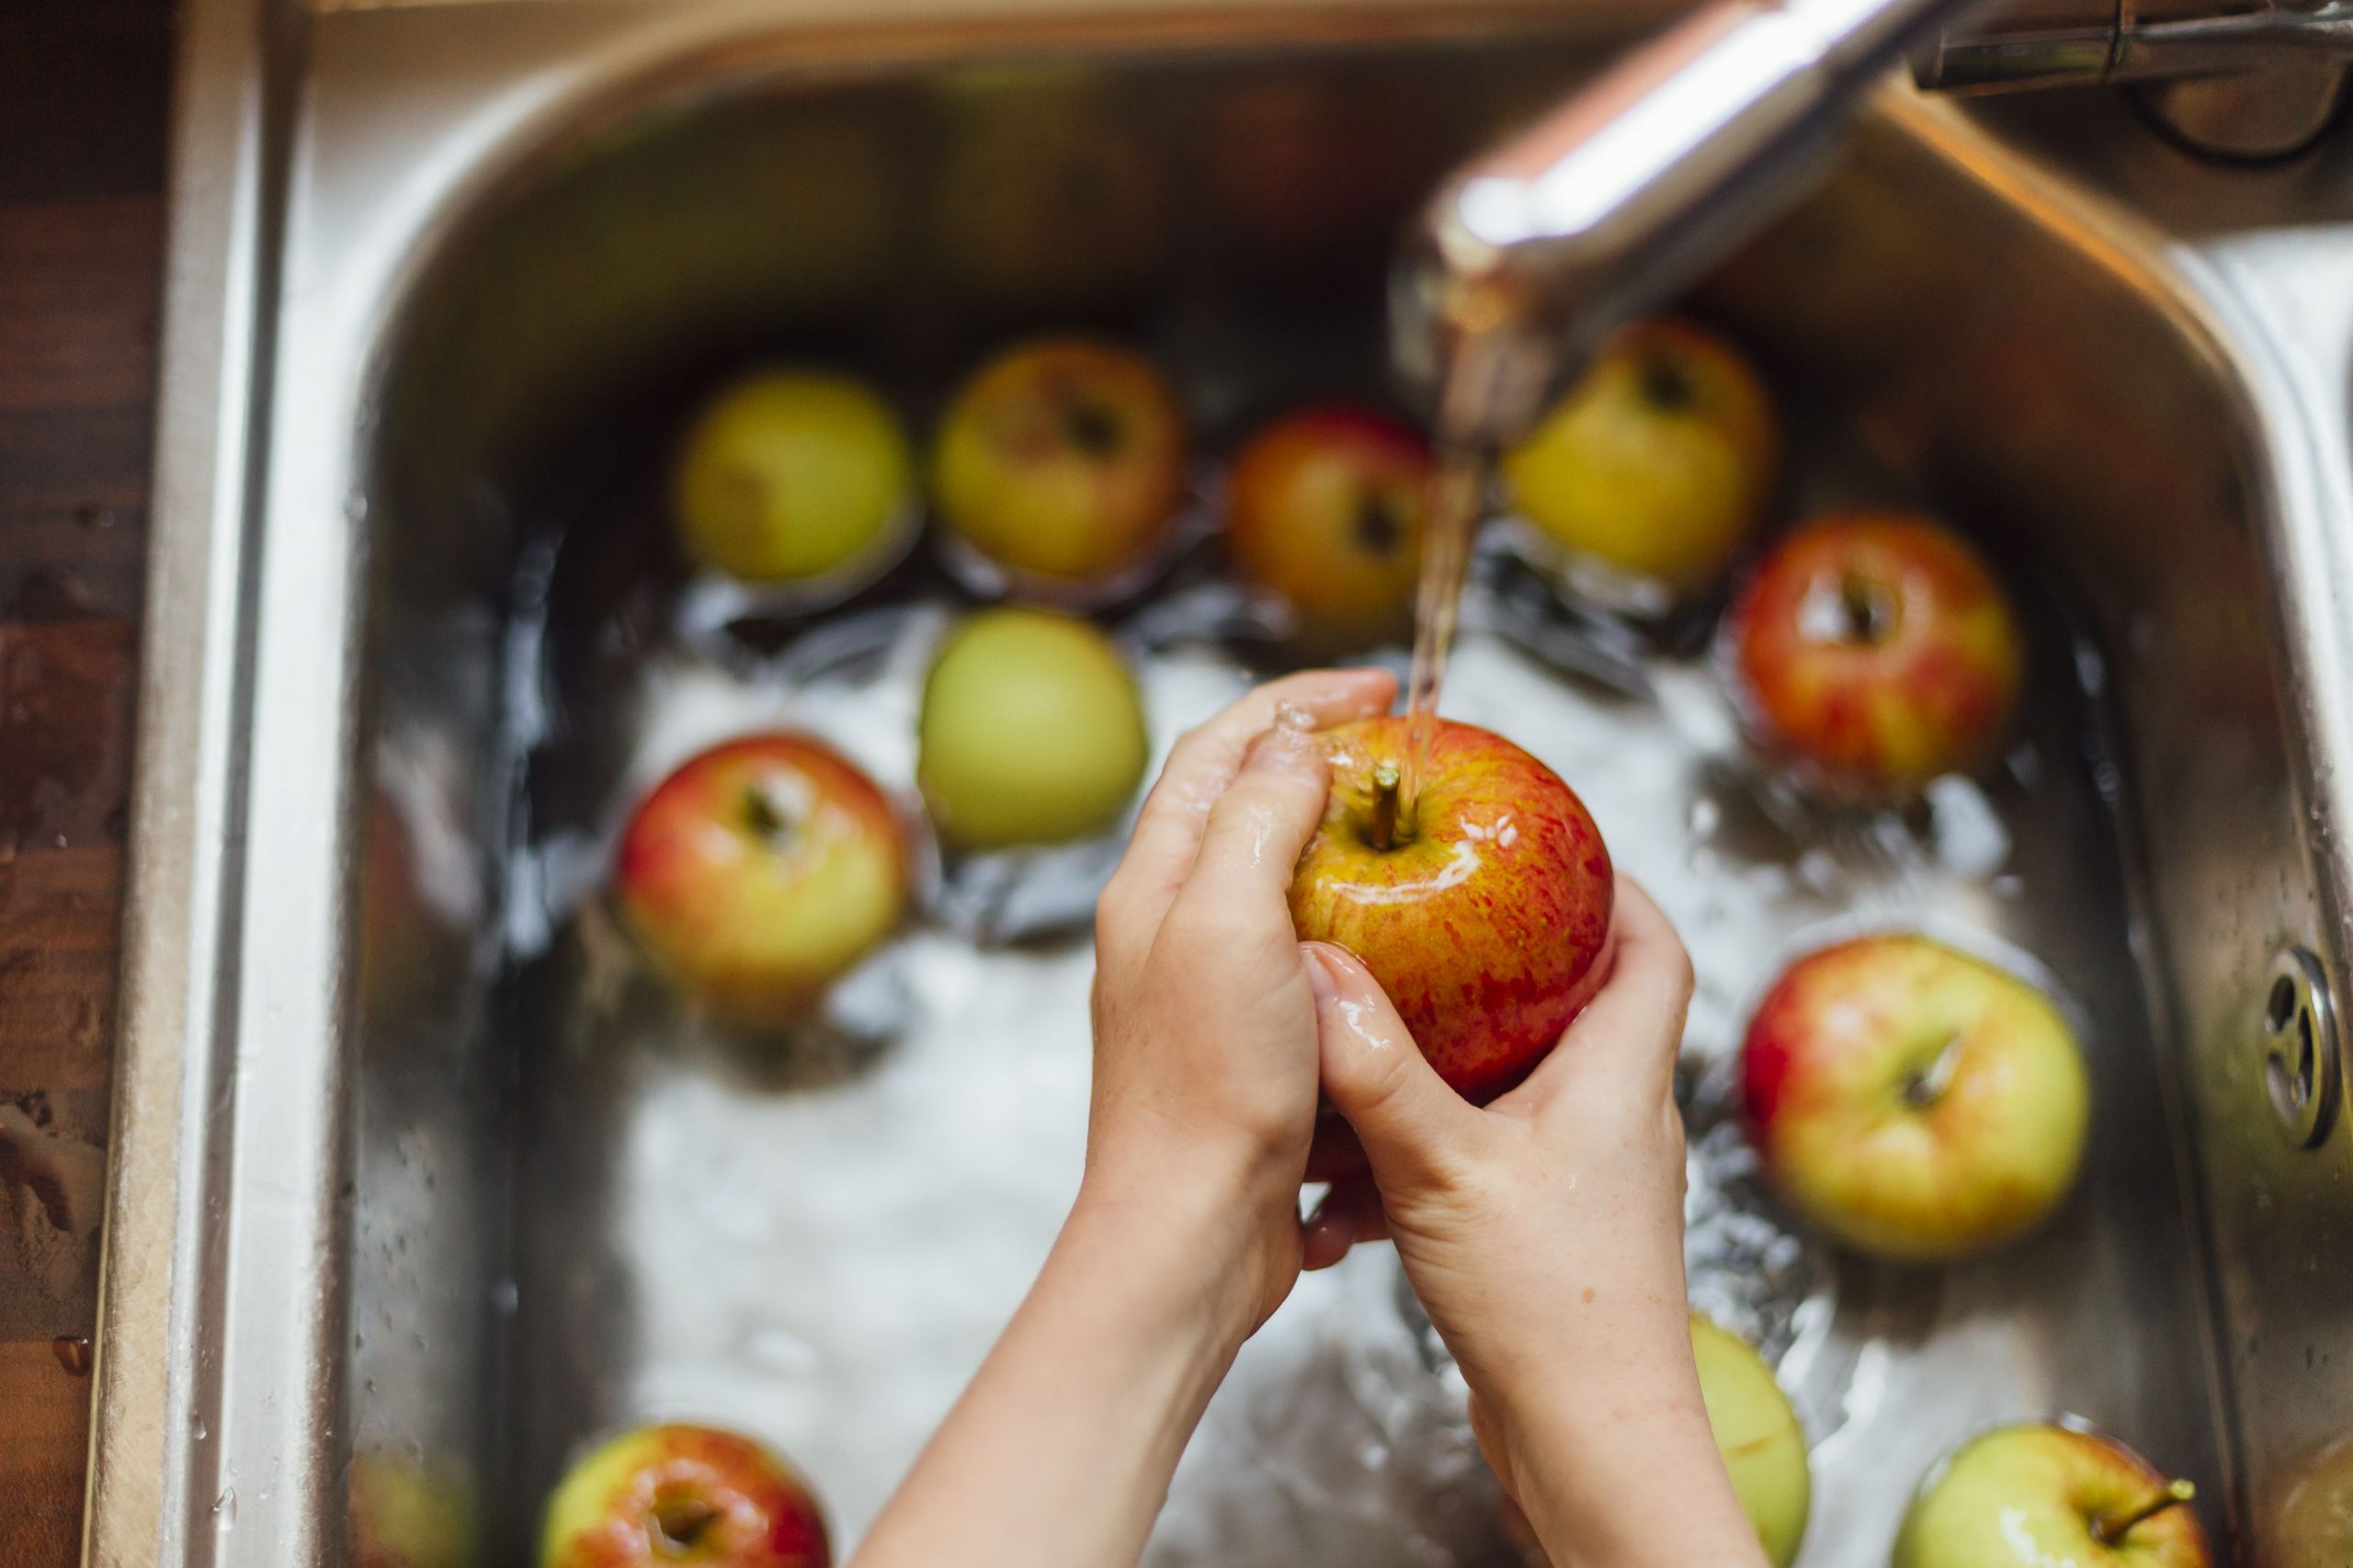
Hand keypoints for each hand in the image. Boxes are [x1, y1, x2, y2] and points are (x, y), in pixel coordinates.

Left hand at [1082, 666, 1396, 1339]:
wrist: (1189, 1235)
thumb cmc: (1206, 1086)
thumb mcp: (1230, 924)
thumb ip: (1258, 820)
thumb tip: (1294, 743)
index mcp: (1156, 883)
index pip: (1218, 750)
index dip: (1296, 702)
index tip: (1376, 690)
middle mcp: (1172, 927)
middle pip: (1242, 805)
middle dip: (1318, 759)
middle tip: (1400, 748)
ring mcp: (1208, 990)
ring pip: (1275, 883)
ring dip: (1339, 844)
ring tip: (1411, 832)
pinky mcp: (1248, 1049)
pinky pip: (1305, 961)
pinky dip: (1357, 932)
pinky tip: (1406, 948)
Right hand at [1301, 881, 1765, 1567]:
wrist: (1591, 1440)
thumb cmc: (1553, 1309)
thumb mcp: (1444, 1170)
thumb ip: (1379, 1071)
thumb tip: (1320, 972)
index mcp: (1621, 1080)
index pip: (1655, 949)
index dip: (1616, 888)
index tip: (1556, 845)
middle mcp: (1622, 1120)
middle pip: (1591, 1005)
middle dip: (1519, 959)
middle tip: (1446, 920)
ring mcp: (1594, 1180)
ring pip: (1535, 1082)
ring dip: (1470, 1053)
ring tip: (1394, 1024)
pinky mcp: (1559, 1232)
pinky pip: (1501, 1151)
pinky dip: (1443, 1137)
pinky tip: (1371, 1159)